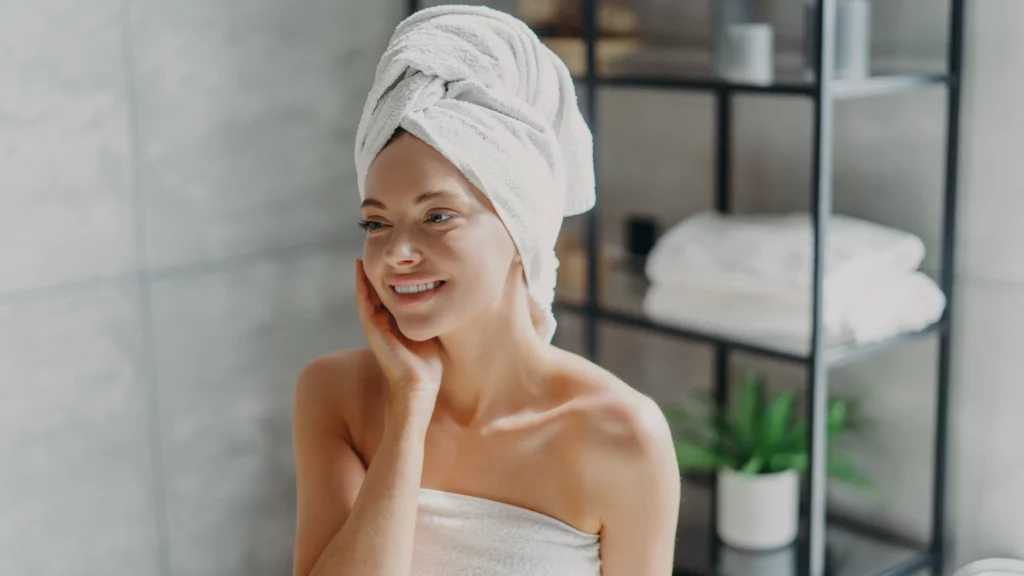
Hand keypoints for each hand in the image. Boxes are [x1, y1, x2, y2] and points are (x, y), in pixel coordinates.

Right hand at [354, 259, 442, 406]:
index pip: (390, 294)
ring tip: (364, 251)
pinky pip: (364, 301)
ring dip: (365, 272)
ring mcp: (375, 325)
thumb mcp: (431, 331)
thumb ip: (431, 316)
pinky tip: (359, 267)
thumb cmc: (428, 366)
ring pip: (368, 293)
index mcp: (396, 323)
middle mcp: (383, 322)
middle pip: (377, 290)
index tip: (393, 258)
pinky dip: (361, 284)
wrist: (419, 387)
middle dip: (377, 270)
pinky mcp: (372, 329)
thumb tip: (444, 297)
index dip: (391, 276)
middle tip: (375, 247)